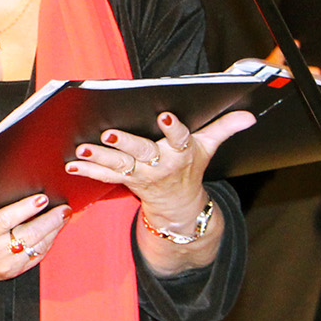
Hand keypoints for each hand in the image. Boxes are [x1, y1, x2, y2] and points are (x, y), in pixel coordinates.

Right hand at [0, 193, 72, 286]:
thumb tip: (16, 187)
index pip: (6, 220)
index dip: (26, 208)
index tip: (41, 198)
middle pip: (29, 235)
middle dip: (50, 220)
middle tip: (64, 207)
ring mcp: (5, 266)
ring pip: (37, 246)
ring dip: (54, 230)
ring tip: (64, 215)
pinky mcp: (13, 273)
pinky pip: (36, 256)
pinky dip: (47, 242)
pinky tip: (54, 230)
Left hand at [67, 108, 256, 228]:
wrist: (179, 204)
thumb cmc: (190, 167)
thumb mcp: (208, 148)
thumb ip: (224, 128)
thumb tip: (249, 115)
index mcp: (182, 153)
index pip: (181, 138)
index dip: (174, 128)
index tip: (166, 116)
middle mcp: (161, 164)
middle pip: (143, 152)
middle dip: (126, 143)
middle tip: (109, 133)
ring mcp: (142, 175)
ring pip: (119, 166)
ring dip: (99, 158)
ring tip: (81, 149)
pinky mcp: (126, 181)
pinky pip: (105, 177)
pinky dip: (87, 171)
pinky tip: (71, 164)